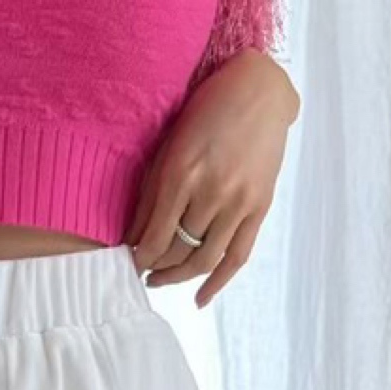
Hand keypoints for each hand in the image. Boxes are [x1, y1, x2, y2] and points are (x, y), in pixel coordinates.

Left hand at [128, 51, 299, 308]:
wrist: (260, 90)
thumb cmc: (208, 111)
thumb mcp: (171, 145)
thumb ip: (151, 194)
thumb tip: (132, 241)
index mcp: (183, 173)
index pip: (154, 236)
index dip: (139, 258)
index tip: (129, 264)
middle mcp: (211, 192)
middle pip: (177, 251)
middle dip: (156, 267)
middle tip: (143, 271)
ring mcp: (238, 202)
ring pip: (203, 260)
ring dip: (179, 278)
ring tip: (162, 280)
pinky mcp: (259, 208)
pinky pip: (237, 257)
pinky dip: (217, 283)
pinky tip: (200, 298)